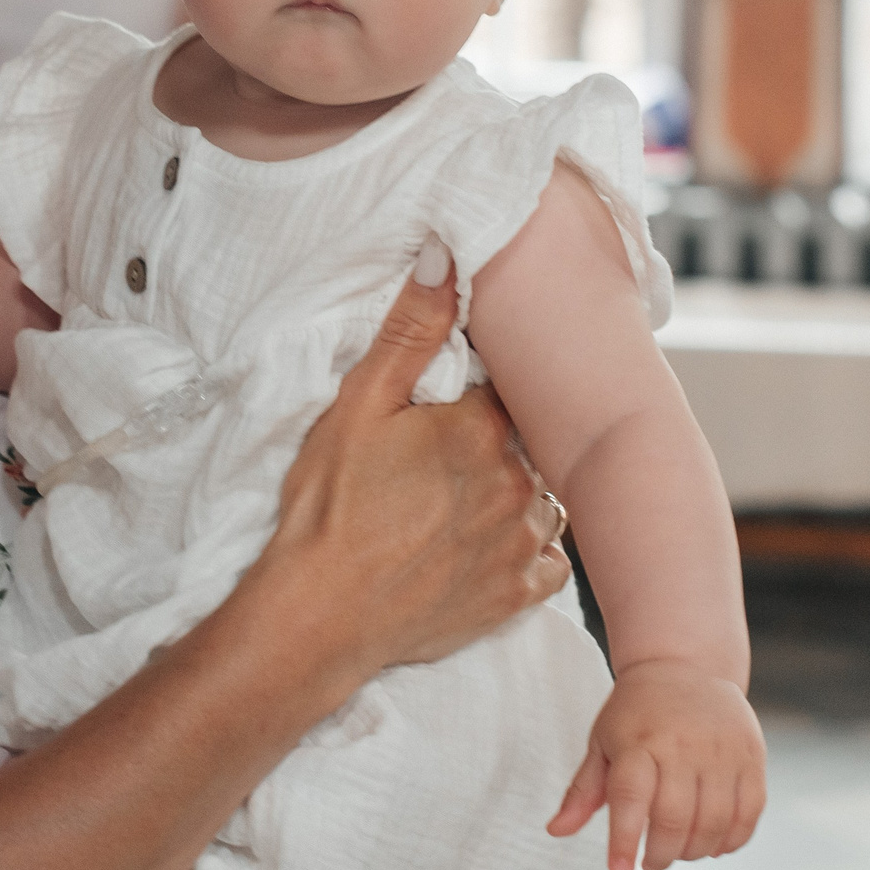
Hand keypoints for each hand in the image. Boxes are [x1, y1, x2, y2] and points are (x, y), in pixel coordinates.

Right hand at [248, 239, 571, 681]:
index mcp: (483, 430)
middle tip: (445, 461)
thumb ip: (410, 329)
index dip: (476, 396)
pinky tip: (489, 545)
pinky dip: (529, 551)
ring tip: (464, 502)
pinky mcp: (516, 596)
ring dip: (518, 495)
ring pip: (546, 500)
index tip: (447, 408)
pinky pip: (551, 562)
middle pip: (529, 444)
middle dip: (496, 445)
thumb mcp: (357, 405)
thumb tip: (446, 253)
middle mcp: (518, 484)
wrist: (318, 616)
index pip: (507, 388)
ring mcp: (522, 544)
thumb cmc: (329, 508)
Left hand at [548, 657, 765, 869]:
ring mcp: (721, 750)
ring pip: (713, 822)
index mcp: (638, 741)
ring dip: (695, 851)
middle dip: (661, 854)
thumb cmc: (635, 713)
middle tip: (651, 863)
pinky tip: (714, 845)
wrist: (685, 665)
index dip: (623, 839)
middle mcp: (681, 745)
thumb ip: (583, 791)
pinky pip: (749, 812)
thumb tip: (556, 831)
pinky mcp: (751, 755)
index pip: (629, 798)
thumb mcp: (602, 742)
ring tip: (680, 852)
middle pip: (674, 817)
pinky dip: (732, 840)